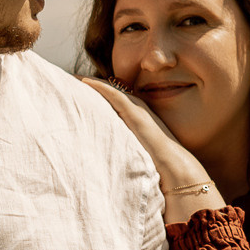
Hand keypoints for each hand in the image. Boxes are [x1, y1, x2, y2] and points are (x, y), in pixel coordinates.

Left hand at [80, 78, 226, 224]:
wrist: (176, 172)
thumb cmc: (158, 170)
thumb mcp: (136, 157)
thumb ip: (123, 154)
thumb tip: (102, 166)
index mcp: (139, 122)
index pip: (116, 103)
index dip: (99, 95)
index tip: (79, 90)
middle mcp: (139, 113)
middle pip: (112, 93)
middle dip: (93, 85)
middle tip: (72, 79)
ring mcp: (138, 112)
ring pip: (112, 91)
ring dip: (93, 83)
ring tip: (74, 77)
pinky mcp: (136, 115)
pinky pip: (116, 95)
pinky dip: (100, 87)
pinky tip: (85, 81)